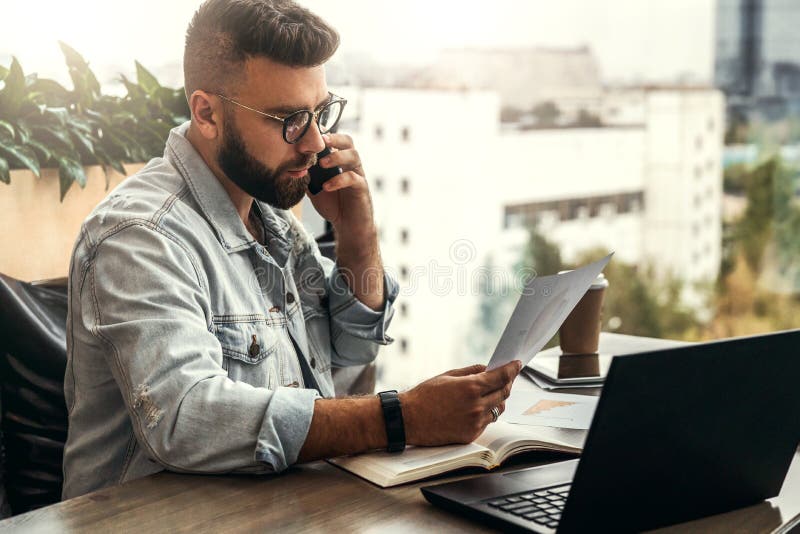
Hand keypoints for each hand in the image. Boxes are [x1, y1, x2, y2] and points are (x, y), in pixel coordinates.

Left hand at [307, 133, 372, 232]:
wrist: (348, 225)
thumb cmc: (332, 204)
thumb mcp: (313, 187)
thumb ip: (306, 175)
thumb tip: (288, 164)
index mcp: (339, 161)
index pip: (335, 140)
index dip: (324, 134)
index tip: (310, 133)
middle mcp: (350, 164)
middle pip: (348, 142)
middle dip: (334, 138)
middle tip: (320, 141)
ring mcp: (358, 175)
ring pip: (354, 156)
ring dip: (337, 157)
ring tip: (322, 164)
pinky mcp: (362, 189)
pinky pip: (354, 179)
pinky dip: (339, 180)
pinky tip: (327, 186)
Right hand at [399, 360, 521, 446]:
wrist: (408, 420)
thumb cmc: (424, 395)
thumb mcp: (448, 376)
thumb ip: (471, 372)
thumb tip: (487, 369)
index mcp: (471, 388)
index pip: (501, 377)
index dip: (512, 369)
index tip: (517, 364)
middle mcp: (476, 406)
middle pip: (504, 393)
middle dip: (507, 383)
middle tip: (505, 377)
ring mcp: (475, 423)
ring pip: (498, 409)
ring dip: (498, 399)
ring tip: (489, 393)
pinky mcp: (471, 435)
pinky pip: (487, 422)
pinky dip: (486, 413)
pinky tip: (476, 407)